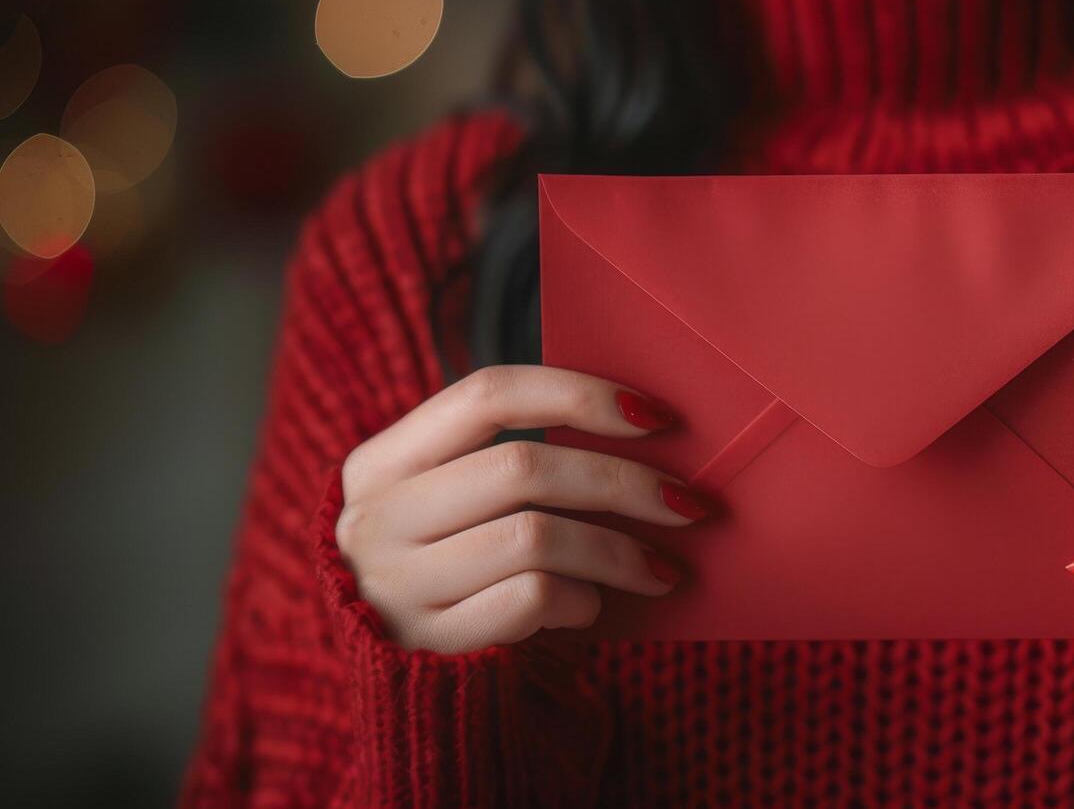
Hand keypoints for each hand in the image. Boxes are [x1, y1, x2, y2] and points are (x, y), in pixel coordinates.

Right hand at [335, 365, 709, 652]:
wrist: (402, 689)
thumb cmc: (454, 573)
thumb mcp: (453, 509)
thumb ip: (512, 469)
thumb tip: (642, 429)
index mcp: (382, 463)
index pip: (486, 395)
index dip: (577, 394)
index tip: (655, 416)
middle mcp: (376, 519)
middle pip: (522, 468)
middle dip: (623, 482)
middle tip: (688, 504)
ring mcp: (395, 586)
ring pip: (534, 538)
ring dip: (617, 551)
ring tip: (661, 568)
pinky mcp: (428, 645)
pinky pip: (529, 600)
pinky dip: (580, 599)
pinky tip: (593, 606)